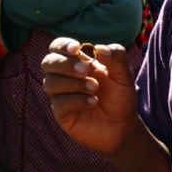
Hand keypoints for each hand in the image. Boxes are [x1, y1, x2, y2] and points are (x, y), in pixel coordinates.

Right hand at [41, 38, 139, 156]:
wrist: (123, 126)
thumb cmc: (120, 97)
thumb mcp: (124, 75)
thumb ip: (116, 57)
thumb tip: (99, 47)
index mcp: (77, 62)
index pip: (57, 47)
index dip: (62, 45)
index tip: (76, 48)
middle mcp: (65, 77)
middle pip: (48, 63)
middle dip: (64, 64)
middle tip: (86, 70)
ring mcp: (61, 95)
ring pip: (50, 82)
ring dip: (73, 83)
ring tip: (94, 88)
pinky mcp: (62, 114)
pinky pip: (59, 103)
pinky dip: (76, 100)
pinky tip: (93, 102)